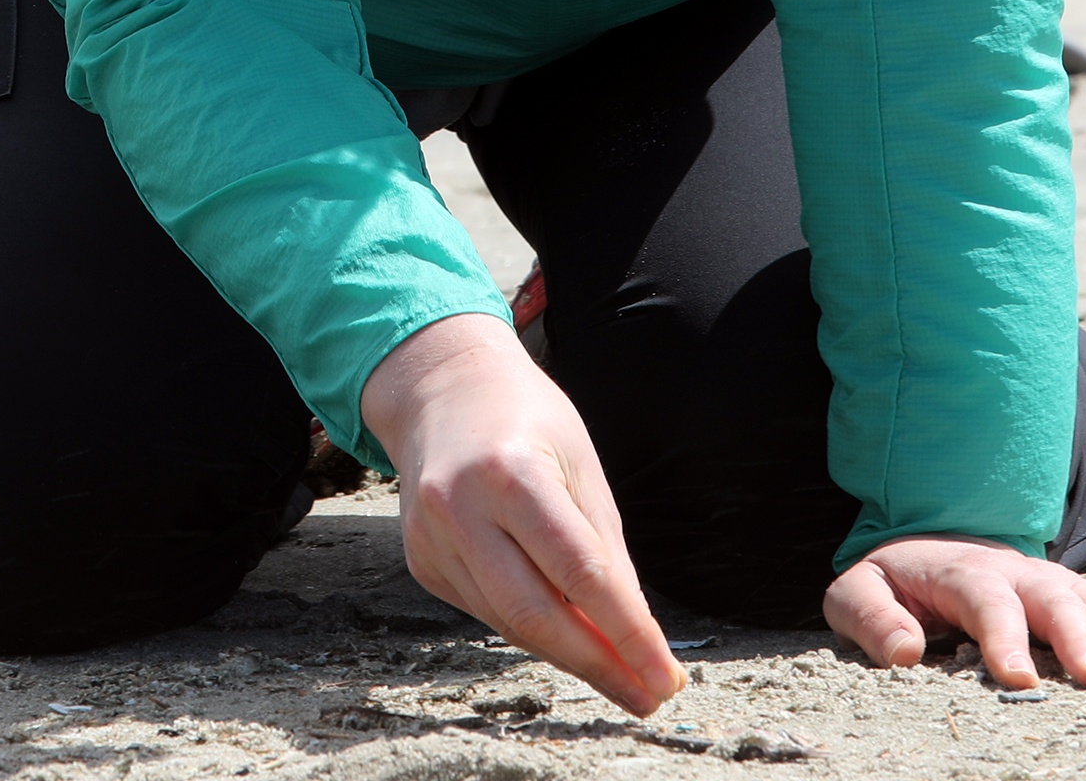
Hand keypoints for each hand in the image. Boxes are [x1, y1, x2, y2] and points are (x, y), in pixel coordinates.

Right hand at [359, 312, 683, 715]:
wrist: (442, 390)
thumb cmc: (526, 419)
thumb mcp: (580, 463)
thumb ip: (604, 549)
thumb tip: (634, 636)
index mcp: (510, 472)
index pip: (580, 572)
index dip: (628, 633)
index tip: (665, 677)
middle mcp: (460, 507)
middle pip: (534, 613)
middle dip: (598, 665)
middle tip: (647, 696)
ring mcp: (430, 538)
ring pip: (509, 622)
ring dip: (569, 654)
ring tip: (620, 673)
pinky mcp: (420, 561)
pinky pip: (487, 611)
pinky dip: (531, 627)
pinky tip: (564, 629)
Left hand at [824, 535, 1085, 689]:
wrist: (926, 548)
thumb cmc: (893, 583)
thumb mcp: (858, 592)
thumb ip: (870, 617)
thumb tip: (904, 652)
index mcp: (960, 572)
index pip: (987, 600)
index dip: (1005, 638)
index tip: (1018, 679)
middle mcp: (1015, 572)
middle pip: (1055, 598)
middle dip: (1080, 639)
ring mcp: (1050, 582)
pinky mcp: (1073, 598)